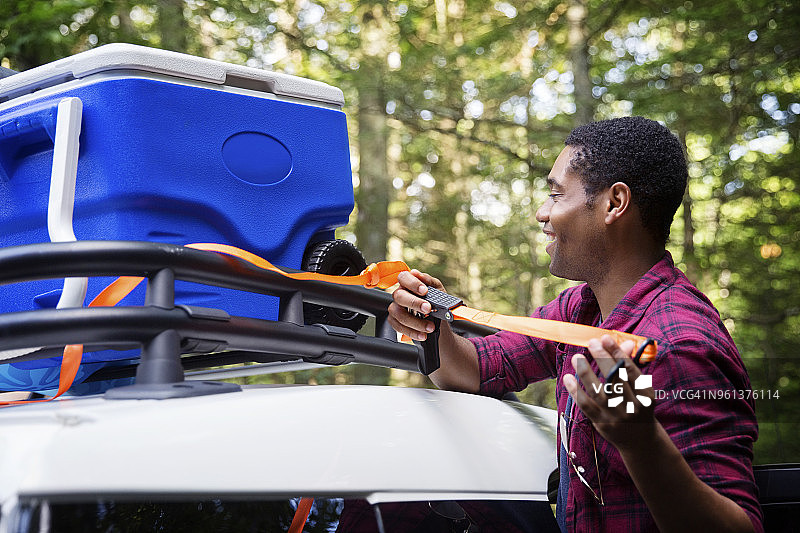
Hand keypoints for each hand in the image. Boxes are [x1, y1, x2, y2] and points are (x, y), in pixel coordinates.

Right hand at [387, 270, 444, 340]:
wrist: (438, 322)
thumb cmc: (436, 302)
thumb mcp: (438, 290)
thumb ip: (430, 282)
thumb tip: (420, 275)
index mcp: (408, 283)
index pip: (403, 277)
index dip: (412, 283)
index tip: (424, 290)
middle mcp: (399, 294)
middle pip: (399, 296)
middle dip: (414, 303)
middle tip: (428, 309)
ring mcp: (395, 308)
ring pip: (398, 314)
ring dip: (415, 322)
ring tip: (430, 327)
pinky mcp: (394, 321)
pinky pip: (399, 327)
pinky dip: (412, 332)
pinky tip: (423, 334)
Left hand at [563, 335, 656, 452]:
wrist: (640, 441)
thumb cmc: (639, 407)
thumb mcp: (641, 388)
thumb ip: (630, 366)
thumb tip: (626, 342)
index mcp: (646, 395)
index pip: (629, 369)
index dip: (616, 352)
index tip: (605, 338)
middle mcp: (632, 407)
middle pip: (614, 378)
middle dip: (602, 358)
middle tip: (592, 343)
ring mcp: (616, 417)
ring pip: (597, 392)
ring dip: (585, 372)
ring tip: (577, 357)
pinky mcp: (602, 424)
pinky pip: (585, 405)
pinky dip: (575, 390)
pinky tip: (568, 377)